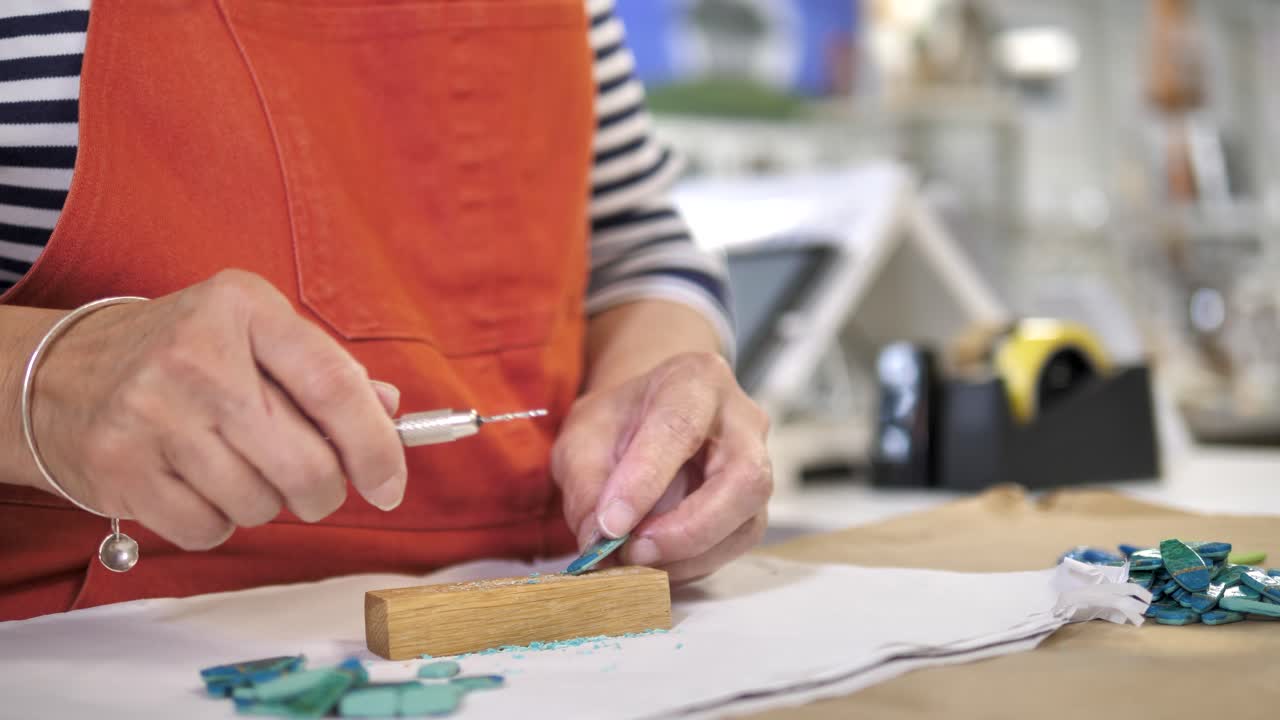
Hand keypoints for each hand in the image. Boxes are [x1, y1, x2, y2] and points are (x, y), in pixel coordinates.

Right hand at [29, 270, 406, 549]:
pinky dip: (220, 522)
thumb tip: (389, 412)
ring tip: (240, 467)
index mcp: (245, 308)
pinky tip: (201, 485)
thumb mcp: (257, 332)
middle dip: (326, 491)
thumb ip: (326, 369)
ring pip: (261, 504)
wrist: (69, 373)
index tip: (390, 485)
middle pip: (306, 464)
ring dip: (267, 503)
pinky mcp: (121, 467)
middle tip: (315, 485)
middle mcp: (197, 356)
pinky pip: (210, 530)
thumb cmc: (188, 354)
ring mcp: (153, 413)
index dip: (376, 447)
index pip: (334, 386)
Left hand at [551, 352, 771, 582]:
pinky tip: (655, 563)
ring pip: (747, 521)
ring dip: (689, 555)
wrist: (648, 420)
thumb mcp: (584, 435)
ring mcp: (758, 465)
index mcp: (696, 381)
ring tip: (636, 561)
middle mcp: (741, 421)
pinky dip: (692, 565)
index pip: (680, 428)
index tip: (610, 524)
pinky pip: (735, 545)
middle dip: (687, 529)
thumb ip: (585, 483)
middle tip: (633, 551)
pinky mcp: (752, 507)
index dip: (646, 481)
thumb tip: (597, 539)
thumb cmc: (620, 421)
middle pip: (743, 478)